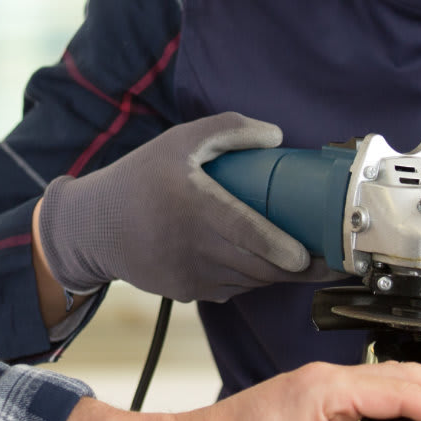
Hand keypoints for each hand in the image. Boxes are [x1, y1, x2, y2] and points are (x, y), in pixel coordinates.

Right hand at [36, 112, 336, 301]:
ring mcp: (189, 274)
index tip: (308, 255)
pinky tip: (262, 265)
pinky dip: (251, 279)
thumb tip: (276, 136)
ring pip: (248, 281)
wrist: (93, 227)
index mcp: (194, 206)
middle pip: (258, 266)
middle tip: (327, 259)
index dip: (282, 249)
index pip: (247, 234)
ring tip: (304, 262)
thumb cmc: (140, 177)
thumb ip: (228, 129)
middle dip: (296, 268)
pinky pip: (230, 289)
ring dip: (276, 275)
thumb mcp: (179, 140)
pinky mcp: (185, 291)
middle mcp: (193, 246)